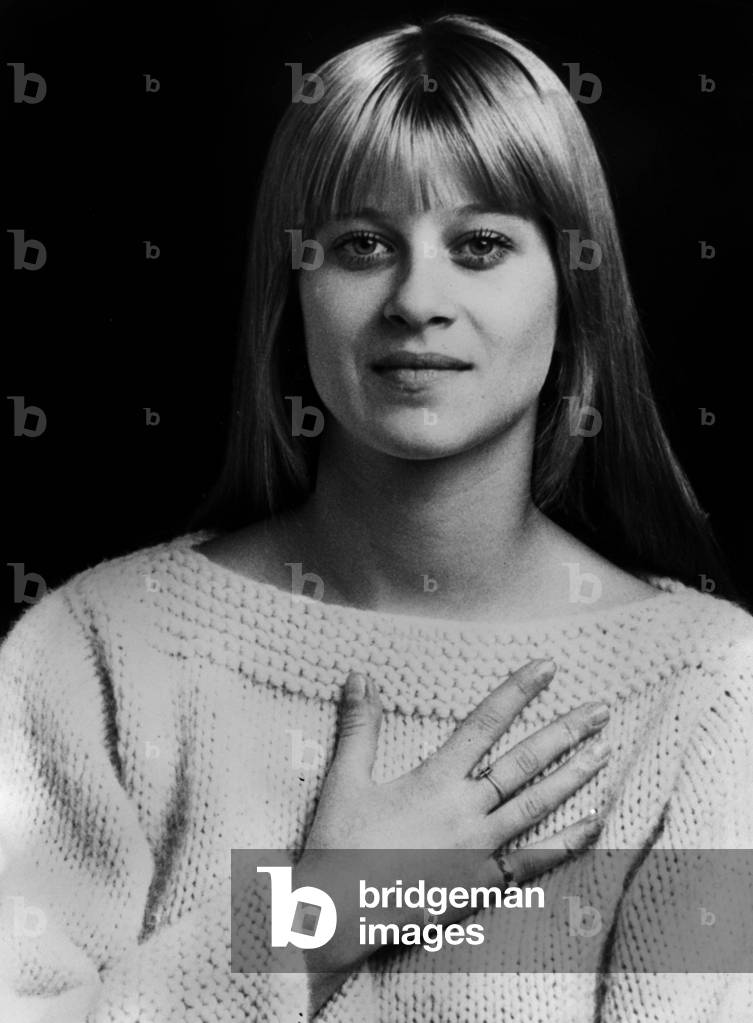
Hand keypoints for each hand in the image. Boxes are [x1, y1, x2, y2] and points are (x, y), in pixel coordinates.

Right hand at [296, 658, 609, 1006]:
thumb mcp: (345, 779)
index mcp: (434, 780)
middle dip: (565, 732)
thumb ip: (359, 726)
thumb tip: (361, 674)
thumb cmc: (338, 844)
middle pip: (524, 762)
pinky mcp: (482, 884)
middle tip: (601, 710)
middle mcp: (465, 810)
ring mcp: (479, 849)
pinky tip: (594, 824)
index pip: (483, 724)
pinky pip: (534, 862)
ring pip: (537, 806)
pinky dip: (567, 842)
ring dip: (574, 777)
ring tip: (605, 752)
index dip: (517, 691)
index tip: (547, 667)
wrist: (336, 915)